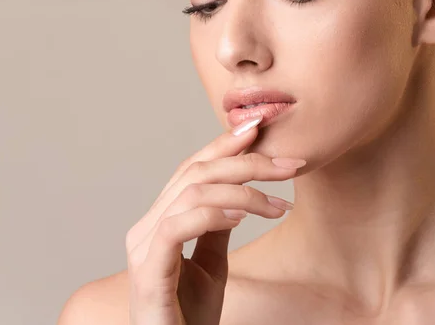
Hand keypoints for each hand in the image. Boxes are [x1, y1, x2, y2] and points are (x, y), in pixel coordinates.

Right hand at [126, 116, 306, 324]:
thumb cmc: (190, 314)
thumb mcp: (212, 263)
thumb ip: (217, 227)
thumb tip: (236, 199)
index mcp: (160, 220)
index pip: (192, 169)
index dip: (223, 145)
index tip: (258, 128)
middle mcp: (147, 227)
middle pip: (195, 173)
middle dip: (246, 162)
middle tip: (289, 164)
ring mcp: (144, 247)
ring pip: (191, 193)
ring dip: (242, 193)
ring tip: (279, 205)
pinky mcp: (149, 270)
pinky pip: (178, 226)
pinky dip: (213, 214)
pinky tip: (242, 217)